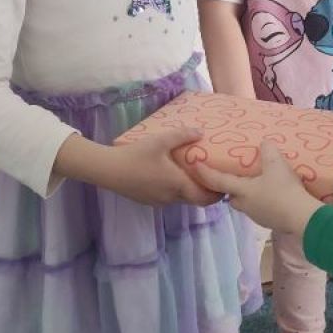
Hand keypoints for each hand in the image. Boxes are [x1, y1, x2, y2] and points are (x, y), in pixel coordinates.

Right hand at [103, 127, 220, 207]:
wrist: (108, 170)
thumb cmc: (135, 156)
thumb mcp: (160, 141)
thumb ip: (181, 135)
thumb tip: (200, 132)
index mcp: (178, 185)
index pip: (205, 198)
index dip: (217, 194)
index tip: (224, 184)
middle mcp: (170, 198)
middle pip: (194, 199)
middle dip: (205, 190)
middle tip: (211, 175)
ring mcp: (158, 201)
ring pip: (181, 198)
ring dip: (189, 189)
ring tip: (193, 172)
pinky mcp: (148, 200)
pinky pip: (169, 197)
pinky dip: (176, 189)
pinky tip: (171, 175)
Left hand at [188, 141, 320, 235]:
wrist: (302, 218)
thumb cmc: (283, 190)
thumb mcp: (277, 164)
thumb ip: (268, 151)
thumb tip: (264, 143)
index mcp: (241, 191)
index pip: (217, 181)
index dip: (204, 172)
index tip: (194, 165)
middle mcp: (245, 205)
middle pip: (231, 196)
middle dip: (230, 187)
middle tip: (235, 175)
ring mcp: (258, 216)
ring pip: (246, 203)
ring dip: (248, 194)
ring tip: (259, 182)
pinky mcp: (270, 221)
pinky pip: (261, 208)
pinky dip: (263, 200)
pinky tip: (274, 194)